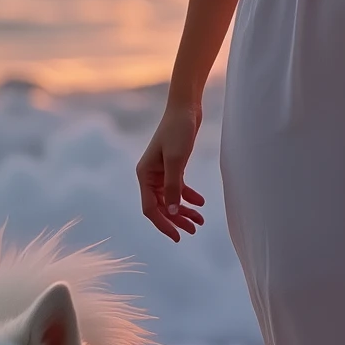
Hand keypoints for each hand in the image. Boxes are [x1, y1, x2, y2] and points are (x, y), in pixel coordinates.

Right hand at [136, 101, 206, 240]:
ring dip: (184, 211)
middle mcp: (150, 175)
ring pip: (170, 198)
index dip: (163, 224)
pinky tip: (201, 203)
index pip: (150, 208)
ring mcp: (161, 171)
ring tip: (200, 222)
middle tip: (193, 231)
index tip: (178, 237)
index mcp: (144, 174)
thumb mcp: (177, 161)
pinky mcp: (173, 166)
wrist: (186, 108)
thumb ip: (173, 187)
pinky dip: (189, 197)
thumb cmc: (178, 130)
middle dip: (176, 220)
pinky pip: (178, 187)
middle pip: (161, 206)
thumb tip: (171, 212)